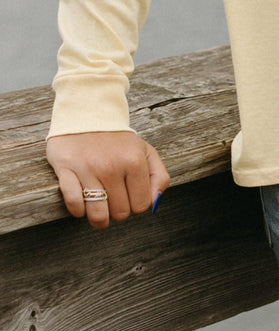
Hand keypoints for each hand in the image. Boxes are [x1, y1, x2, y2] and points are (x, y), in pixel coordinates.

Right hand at [46, 131, 170, 228]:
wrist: (87, 114)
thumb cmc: (118, 140)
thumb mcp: (145, 151)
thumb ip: (158, 176)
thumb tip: (155, 204)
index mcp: (135, 161)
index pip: (141, 205)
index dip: (135, 204)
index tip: (129, 195)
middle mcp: (112, 166)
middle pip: (120, 213)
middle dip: (117, 210)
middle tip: (112, 197)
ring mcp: (89, 169)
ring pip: (98, 215)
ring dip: (98, 216)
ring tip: (98, 205)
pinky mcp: (66, 170)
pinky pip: (74, 205)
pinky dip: (78, 210)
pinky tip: (82, 199)